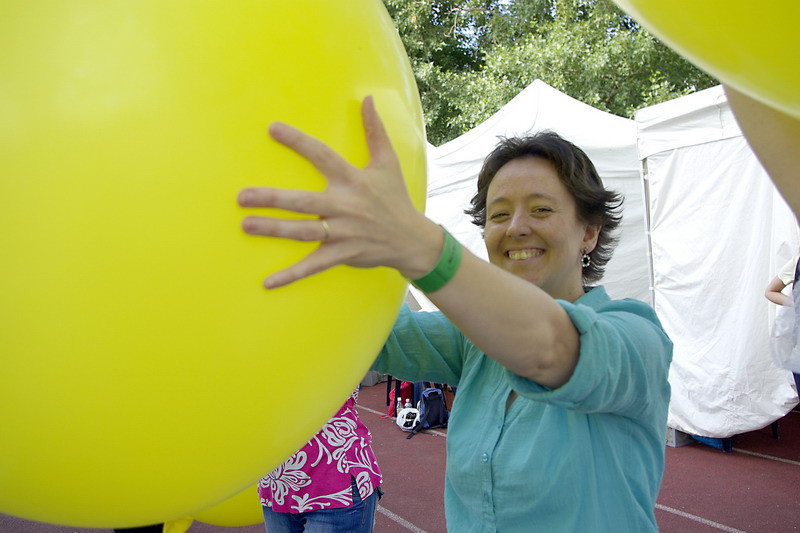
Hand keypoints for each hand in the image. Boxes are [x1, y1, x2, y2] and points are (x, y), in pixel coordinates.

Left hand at [238, 96, 438, 287]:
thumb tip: (368, 98)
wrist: (413, 240)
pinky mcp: (343, 254)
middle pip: (303, 201)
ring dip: (274, 230)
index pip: (322, 155)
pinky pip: (313, 266)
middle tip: (242, 196)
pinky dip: (291, 275)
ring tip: (246, 225)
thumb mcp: (389, 163)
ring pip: (303, 231)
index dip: (297, 141)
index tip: (272, 128)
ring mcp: (343, 232)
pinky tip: (268, 282)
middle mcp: (345, 205)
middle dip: (272, 199)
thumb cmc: (396, 199)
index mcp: (353, 180)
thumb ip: (375, 130)